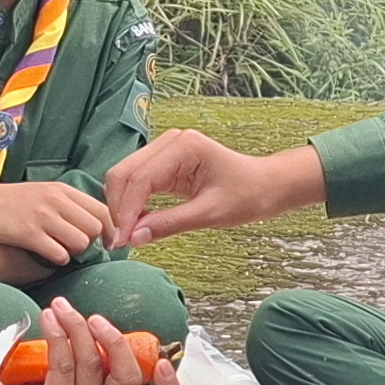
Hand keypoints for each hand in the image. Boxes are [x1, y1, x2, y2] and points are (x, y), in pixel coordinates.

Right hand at [0, 179, 108, 264]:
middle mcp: (55, 199)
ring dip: (74, 252)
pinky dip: (57, 260)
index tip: (105, 243)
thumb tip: (93, 222)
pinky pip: (59, 254)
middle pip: (96, 227)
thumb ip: (65, 204)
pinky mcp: (27, 233)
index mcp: (61, 189)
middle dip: (92, 243)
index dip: (109, 230)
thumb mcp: (40, 194)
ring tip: (59, 251)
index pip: (103, 210)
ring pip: (81, 242)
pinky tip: (46, 257)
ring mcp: (41, 216)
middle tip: (77, 249)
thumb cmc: (7, 204)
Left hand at [0, 299, 184, 384]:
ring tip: (59, 307)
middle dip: (113, 339)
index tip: (162, 362)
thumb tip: (105, 321)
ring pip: (91, 365)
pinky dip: (58, 335)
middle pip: (126, 377)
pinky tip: (50, 319)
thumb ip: (97, 351)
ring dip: (75, 327)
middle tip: (94, 317)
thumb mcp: (75, 362)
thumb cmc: (32, 377)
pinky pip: (64, 366)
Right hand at [101, 130, 326, 248]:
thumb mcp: (210, 214)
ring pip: (126, 177)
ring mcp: (166, 150)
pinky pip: (137, 182)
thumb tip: (133, 238)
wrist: (266, 186)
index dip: (125, 211)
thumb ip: (169, 224)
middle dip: (118, 208)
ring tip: (126, 237)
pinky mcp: (165, 163)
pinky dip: (131, 204)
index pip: (140, 179)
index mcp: (183, 146)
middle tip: (119, 242)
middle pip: (124, 173)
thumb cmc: (247, 196)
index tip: (121, 241)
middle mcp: (170, 142)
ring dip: (121, 206)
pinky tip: (135, 225)